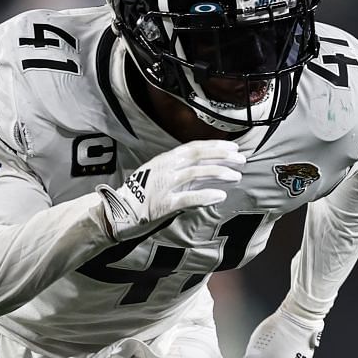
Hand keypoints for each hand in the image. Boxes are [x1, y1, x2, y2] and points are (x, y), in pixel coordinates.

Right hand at [99, 140, 240, 236]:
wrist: (116, 211)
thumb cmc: (141, 195)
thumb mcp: (159, 176)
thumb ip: (181, 173)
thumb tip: (207, 171)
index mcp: (165, 159)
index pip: (194, 147)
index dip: (215, 146)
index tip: (233, 148)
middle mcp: (164, 168)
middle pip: (197, 156)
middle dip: (222, 156)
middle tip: (241, 160)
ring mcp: (163, 185)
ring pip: (196, 173)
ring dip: (219, 173)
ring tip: (236, 176)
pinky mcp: (163, 204)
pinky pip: (188, 198)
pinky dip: (206, 196)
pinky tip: (220, 196)